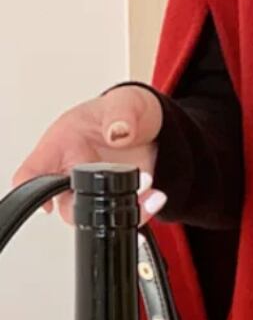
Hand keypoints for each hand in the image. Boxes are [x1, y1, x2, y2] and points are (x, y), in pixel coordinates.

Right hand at [11, 86, 165, 222]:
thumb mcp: (126, 103)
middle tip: (128, 186)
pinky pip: (122, 216)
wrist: (152, 126)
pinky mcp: (115, 199)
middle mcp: (72, 170)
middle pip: (65, 204)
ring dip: (124, 209)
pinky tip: (155, 197)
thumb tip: (117, 132)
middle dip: (94, 206)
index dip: (32, 190)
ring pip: (96, 216)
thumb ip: (121, 114)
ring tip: (148, 188)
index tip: (46, 203)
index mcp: (62, 143)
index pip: (34, 170)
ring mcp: (93, 188)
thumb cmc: (126, 111)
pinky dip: (141, 211)